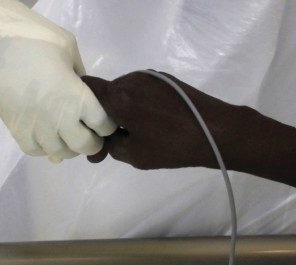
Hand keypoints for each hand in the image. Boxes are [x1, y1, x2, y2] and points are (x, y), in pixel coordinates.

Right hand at [0, 0, 115, 161]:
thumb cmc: (34, 39)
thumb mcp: (69, 49)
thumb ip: (81, 75)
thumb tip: (83, 90)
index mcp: (77, 97)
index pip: (103, 125)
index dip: (108, 126)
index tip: (106, 122)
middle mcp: (60, 119)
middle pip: (85, 146)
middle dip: (93, 142)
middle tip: (91, 134)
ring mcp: (36, 127)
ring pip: (60, 153)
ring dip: (68, 147)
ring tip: (68, 136)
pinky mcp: (16, 130)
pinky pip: (35, 151)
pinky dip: (44, 148)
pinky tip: (46, 137)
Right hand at [82, 71, 251, 169]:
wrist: (216, 131)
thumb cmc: (172, 146)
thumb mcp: (134, 155)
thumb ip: (109, 146)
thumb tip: (100, 144)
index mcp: (119, 96)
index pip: (86, 88)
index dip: (79, 105)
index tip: (84, 127)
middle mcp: (130, 80)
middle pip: (104, 93)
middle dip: (101, 117)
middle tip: (107, 144)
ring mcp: (149, 77)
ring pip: (122, 93)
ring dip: (120, 111)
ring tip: (130, 136)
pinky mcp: (164, 79)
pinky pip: (139, 91)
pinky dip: (136, 106)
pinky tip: (148, 125)